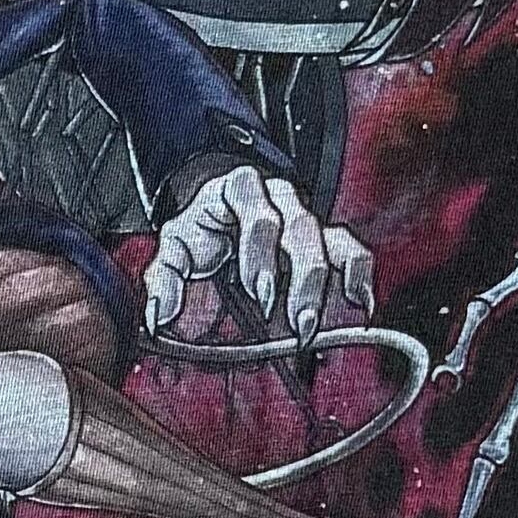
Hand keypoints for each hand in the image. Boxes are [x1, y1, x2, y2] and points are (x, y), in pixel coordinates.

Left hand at [145, 160, 374, 346]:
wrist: (221, 206)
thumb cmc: (202, 227)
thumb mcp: (175, 245)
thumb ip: (164, 278)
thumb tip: (157, 318)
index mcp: (241, 191)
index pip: (258, 214)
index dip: (263, 255)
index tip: (260, 295)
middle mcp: (282, 199)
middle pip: (304, 231)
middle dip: (304, 282)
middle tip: (299, 326)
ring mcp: (308, 217)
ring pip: (335, 241)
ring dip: (336, 286)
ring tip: (333, 324)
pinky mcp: (327, 238)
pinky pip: (353, 250)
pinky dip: (360, 277)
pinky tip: (359, 307)